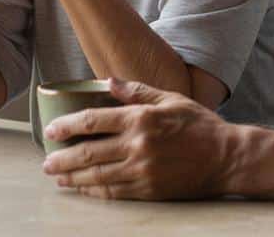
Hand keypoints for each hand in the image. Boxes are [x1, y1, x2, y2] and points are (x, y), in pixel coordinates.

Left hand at [41, 79, 234, 200]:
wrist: (227, 157)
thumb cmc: (200, 125)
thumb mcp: (170, 99)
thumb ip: (137, 91)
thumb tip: (108, 81)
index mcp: (141, 118)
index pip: (93, 121)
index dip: (67, 127)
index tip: (51, 132)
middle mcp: (138, 144)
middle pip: (88, 152)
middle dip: (62, 158)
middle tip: (46, 162)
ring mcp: (142, 170)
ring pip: (97, 175)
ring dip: (73, 178)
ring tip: (58, 177)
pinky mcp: (149, 190)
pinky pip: (113, 192)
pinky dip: (94, 191)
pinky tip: (83, 189)